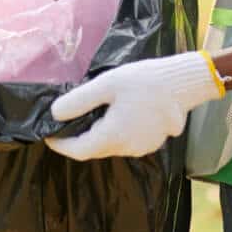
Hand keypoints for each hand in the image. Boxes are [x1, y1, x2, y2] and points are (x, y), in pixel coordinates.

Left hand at [45, 51, 224, 160]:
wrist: (183, 83)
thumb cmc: (144, 81)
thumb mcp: (106, 84)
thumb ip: (78, 100)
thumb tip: (54, 114)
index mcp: (112, 136)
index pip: (78, 151)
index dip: (61, 145)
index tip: (49, 134)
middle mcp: (127, 148)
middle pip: (94, 150)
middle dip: (78, 139)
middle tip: (67, 120)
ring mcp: (141, 147)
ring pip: (110, 147)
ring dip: (97, 135)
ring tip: (90, 114)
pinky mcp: (152, 142)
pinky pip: (125, 142)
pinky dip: (114, 133)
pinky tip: (114, 114)